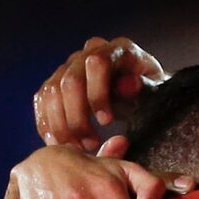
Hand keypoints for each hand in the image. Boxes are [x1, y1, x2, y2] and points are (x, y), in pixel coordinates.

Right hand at [34, 37, 166, 145]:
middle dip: (78, 117)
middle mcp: (91, 51)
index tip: (107, 123)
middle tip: (90, 145)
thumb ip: (144, 89)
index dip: (98, 94)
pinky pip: (42, 100)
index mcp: (119, 49)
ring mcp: (71, 65)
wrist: (143, 95)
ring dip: (61, 124)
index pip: (97, 64)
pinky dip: (47, 123)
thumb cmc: (151, 96)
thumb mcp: (155, 94)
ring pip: (52, 92)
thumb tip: (128, 84)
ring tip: (78, 148)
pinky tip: (57, 142)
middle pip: (70, 81)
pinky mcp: (57, 81)